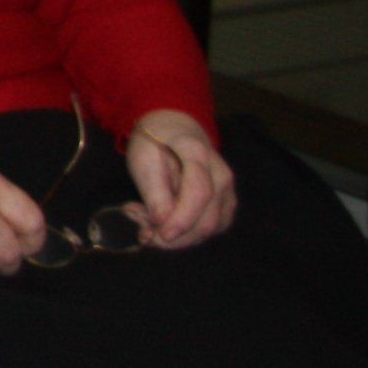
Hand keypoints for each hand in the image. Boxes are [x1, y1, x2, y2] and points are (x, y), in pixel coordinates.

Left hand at [125, 109, 236, 249]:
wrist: (174, 130)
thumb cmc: (155, 142)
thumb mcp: (143, 158)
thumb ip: (153, 191)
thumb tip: (162, 223)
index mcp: (198, 154)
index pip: (199, 192)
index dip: (182, 219)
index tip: (160, 234)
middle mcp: (222, 176)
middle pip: (207, 220)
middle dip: (173, 236)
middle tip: (139, 228)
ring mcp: (227, 192)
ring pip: (208, 230)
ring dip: (175, 237)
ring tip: (142, 219)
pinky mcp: (224, 206)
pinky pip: (208, 230)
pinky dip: (182, 234)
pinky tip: (158, 221)